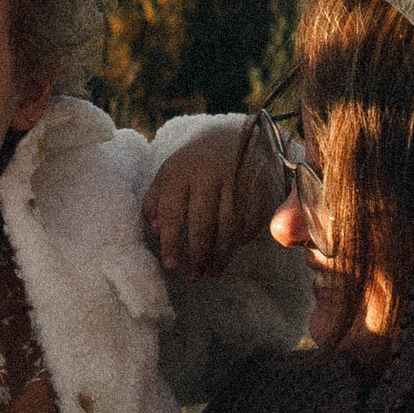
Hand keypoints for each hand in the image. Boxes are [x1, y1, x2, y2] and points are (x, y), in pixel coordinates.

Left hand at [143, 119, 266, 278]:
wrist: (233, 136)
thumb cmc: (193, 163)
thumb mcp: (168, 174)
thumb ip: (155, 201)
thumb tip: (157, 232)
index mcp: (181, 171)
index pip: (173, 210)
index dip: (171, 241)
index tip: (170, 265)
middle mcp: (208, 174)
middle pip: (203, 222)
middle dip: (197, 254)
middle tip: (193, 276)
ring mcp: (236, 180)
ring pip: (228, 226)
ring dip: (220, 254)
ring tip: (211, 272)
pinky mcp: (257, 186)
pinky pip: (250, 221)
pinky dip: (240, 241)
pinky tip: (230, 253)